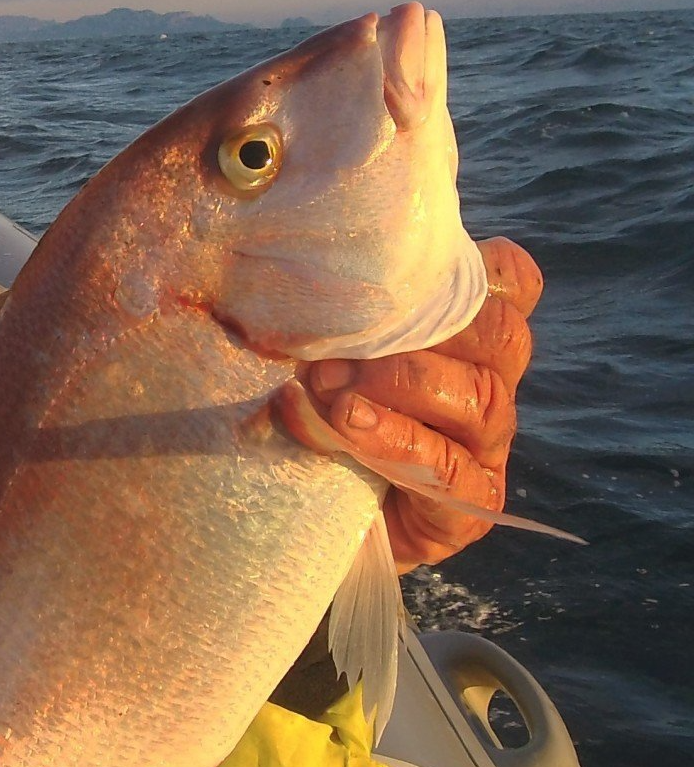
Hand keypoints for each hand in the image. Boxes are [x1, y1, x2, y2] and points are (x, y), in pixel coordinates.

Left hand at [277, 238, 541, 572]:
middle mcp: (488, 383)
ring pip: (482, 399)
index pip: (509, 282)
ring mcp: (485, 447)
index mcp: (465, 335)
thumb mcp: (314, 348)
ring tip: (329, 385)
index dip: (477, 267)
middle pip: (503, 335)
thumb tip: (272, 284)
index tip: (407, 266)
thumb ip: (316, 315)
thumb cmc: (314, 406)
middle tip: (337, 342)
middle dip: (424, 327)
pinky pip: (453, 470)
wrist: (307, 513)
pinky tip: (348, 425)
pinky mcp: (471, 505)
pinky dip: (396, 441)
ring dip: (402, 382)